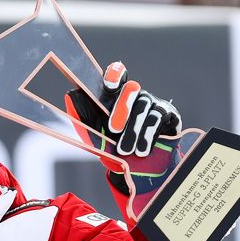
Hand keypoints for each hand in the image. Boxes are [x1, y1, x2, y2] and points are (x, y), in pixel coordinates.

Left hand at [64, 61, 180, 159]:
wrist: (134, 166)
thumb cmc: (110, 144)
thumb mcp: (92, 131)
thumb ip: (82, 114)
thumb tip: (70, 93)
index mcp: (115, 95)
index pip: (118, 74)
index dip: (115, 74)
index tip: (110, 85)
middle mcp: (136, 94)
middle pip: (132, 88)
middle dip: (122, 109)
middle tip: (113, 129)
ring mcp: (153, 103)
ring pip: (144, 106)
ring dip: (133, 130)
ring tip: (125, 150)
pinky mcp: (168, 114)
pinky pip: (158, 118)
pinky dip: (148, 135)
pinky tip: (141, 150)